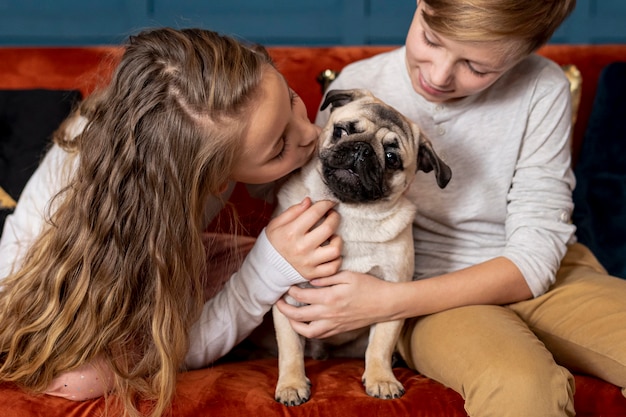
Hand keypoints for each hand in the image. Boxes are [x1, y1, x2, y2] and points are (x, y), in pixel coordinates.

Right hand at [266, 198, 342, 279]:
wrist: (266, 267)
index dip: (326, 204)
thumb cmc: (274, 242)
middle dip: (335, 217)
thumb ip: (293, 211)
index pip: (315, 213)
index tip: (329, 203)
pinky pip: (333, 267)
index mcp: (292, 232)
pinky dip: (337, 259)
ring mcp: (309, 262)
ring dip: (338, 240)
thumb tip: (308, 201)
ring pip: (335, 250)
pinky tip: (332, 252)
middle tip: (333, 215)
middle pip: (328, 228)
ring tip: (333, 236)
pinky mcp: (313, 273)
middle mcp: (302, 247)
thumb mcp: (277, 223)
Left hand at [275, 271, 394, 338]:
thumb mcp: (348, 275)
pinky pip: (318, 335)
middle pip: (298, 315)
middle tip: (278, 301)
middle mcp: (329, 314)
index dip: (290, 290)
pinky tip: (304, 323)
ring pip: (306, 331)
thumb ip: (327, 278)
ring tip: (288, 315)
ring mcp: (334, 324)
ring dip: (293, 324)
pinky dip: (307, 331)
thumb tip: (310, 280)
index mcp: (330, 297)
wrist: (385, 304)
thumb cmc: (369, 286)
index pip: (301, 296)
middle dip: (284, 309)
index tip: (287, 284)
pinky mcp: (338, 330)